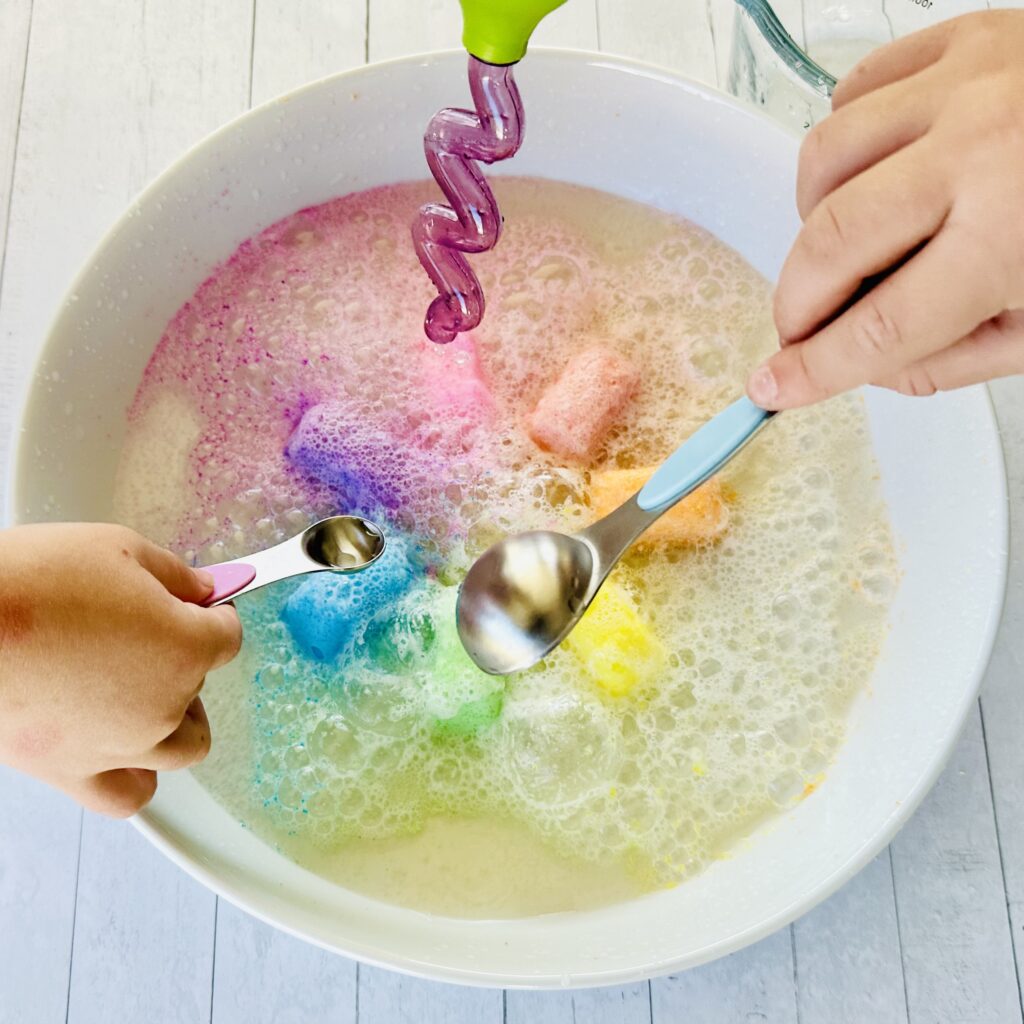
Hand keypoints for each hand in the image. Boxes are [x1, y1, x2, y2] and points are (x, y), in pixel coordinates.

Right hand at [0, 524, 241, 816]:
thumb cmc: (31, 581)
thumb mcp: (119, 548)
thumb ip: (175, 575)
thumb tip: (203, 589)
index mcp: (185, 648)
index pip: (228, 637)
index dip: (214, 615)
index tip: (198, 606)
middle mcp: (163, 706)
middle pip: (203, 687)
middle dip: (189, 659)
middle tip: (154, 635)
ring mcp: (121, 746)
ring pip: (180, 748)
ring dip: (175, 718)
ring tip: (144, 689)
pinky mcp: (73, 773)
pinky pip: (127, 795)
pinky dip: (135, 775)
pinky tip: (122, 746)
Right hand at [747, 11, 1023, 409]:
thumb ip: (954, 357)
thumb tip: (871, 366)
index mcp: (1014, 238)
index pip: (879, 328)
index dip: (814, 369)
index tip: (774, 386)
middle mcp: (981, 149)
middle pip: (832, 242)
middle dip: (798, 302)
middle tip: (804, 328)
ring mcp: (968, 81)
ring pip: (825, 158)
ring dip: (815, 218)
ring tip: (851, 242)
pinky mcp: (964, 38)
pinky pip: (855, 90)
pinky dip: (846, 143)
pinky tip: (877, 171)